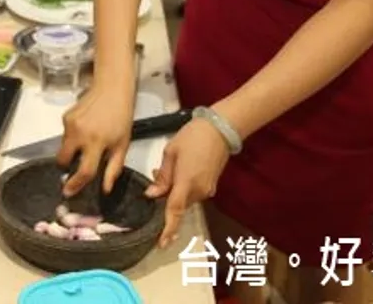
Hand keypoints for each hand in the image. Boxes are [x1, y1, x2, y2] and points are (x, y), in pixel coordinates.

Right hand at [57, 84, 134, 197]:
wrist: (112, 90)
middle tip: (78, 163)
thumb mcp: (123, 144)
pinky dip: (73, 137)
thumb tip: (105, 188)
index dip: (76, 184)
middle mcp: (80, 134)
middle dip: (67, 166)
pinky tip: (85, 129)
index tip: (69, 192)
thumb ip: (114, 168)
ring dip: (72, 150)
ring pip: (63, 147)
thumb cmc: (121, 117)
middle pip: (63, 160)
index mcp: (97, 142)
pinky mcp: (65, 117)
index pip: (84, 170)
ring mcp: (70, 124)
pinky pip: (64, 135)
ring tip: (88, 141)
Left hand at [144, 118, 230, 248]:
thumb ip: (162, 177)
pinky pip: (193, 193)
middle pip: (178, 205)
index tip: (161, 244)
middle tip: (154, 180)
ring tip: (162, 171)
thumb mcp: (171, 153)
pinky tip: (176, 172)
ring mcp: (207, 189)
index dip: (167, 228)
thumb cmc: (192, 137)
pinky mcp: (211, 185)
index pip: (175, 211)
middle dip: (165, 200)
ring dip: (173, 192)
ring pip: (185, 199)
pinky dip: (182, 188)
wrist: (220, 129)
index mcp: (186, 183)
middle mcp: (199, 191)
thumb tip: (152, 195)